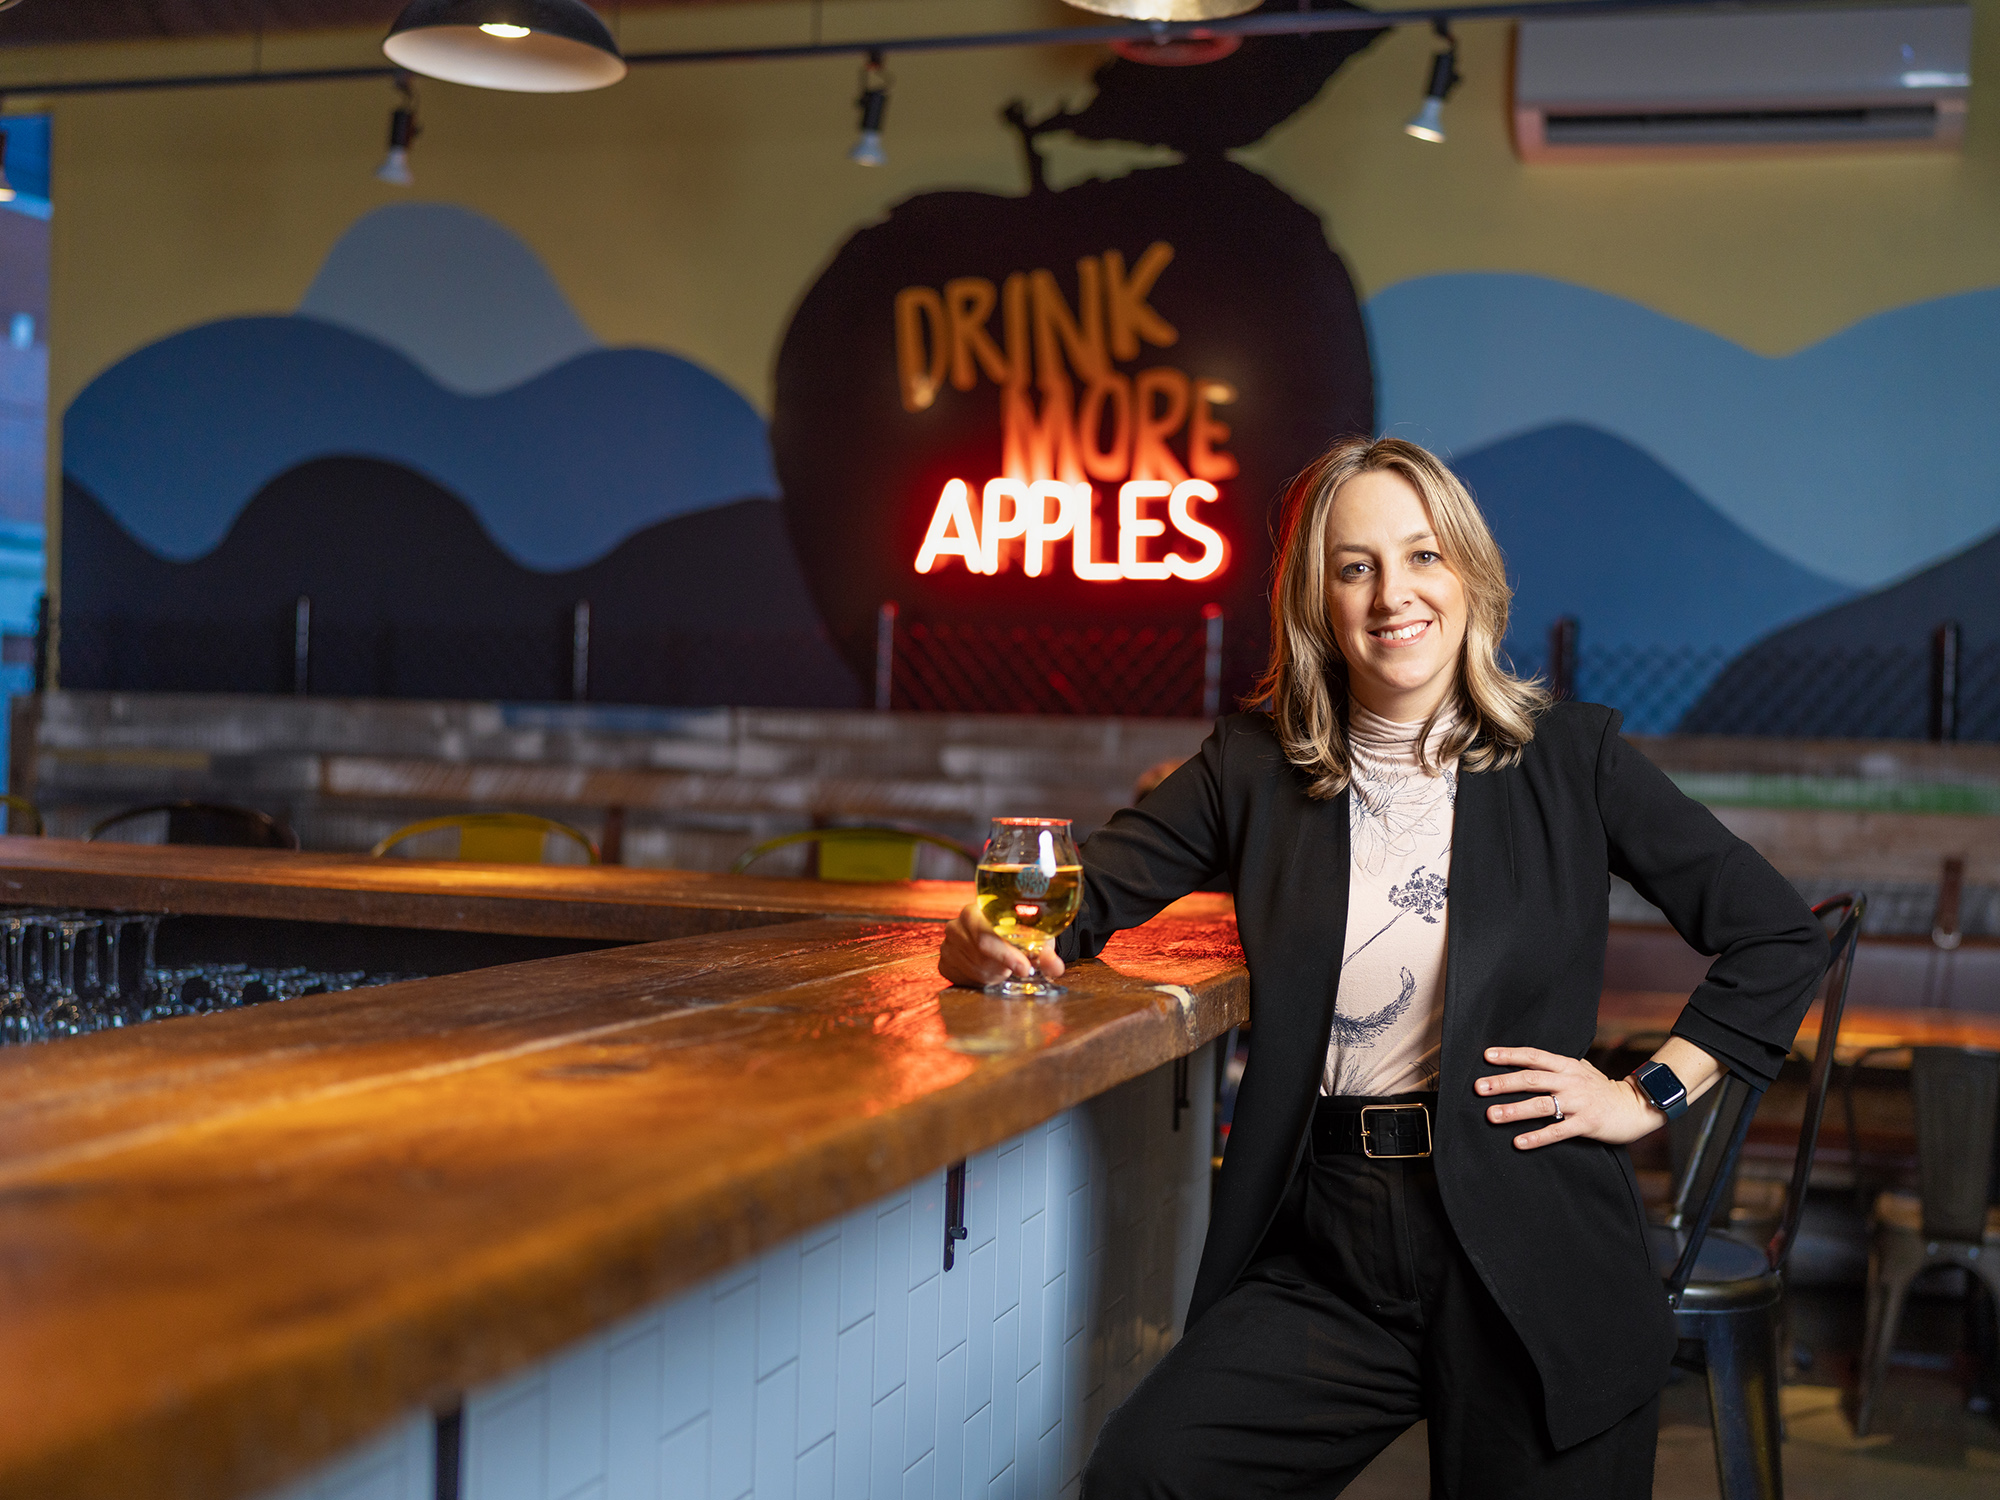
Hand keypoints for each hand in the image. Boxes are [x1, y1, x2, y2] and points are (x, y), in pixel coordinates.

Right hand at [939, 900, 1066, 987]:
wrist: (995, 935)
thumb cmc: (1016, 935)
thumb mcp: (1033, 939)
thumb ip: (1045, 954)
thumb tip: (1056, 968)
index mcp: (976, 910)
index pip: (986, 935)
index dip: (1006, 954)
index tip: (1025, 968)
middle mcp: (957, 925)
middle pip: (980, 954)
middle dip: (1003, 965)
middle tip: (1018, 968)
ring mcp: (947, 945)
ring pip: (974, 969)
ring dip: (994, 972)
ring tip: (1003, 965)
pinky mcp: (944, 963)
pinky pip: (962, 978)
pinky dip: (979, 979)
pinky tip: (988, 970)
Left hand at [1476, 1046, 1662, 1149]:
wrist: (1636, 1107)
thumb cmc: (1602, 1089)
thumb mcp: (1581, 1069)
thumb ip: (1557, 1066)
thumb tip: (1529, 1060)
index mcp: (1567, 1066)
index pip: (1534, 1056)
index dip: (1510, 1055)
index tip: (1487, 1056)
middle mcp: (1570, 1081)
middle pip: (1531, 1079)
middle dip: (1503, 1083)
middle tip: (1479, 1088)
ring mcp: (1579, 1103)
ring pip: (1541, 1105)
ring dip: (1514, 1110)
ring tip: (1492, 1115)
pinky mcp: (1586, 1124)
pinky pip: (1557, 1131)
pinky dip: (1537, 1137)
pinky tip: (1519, 1142)